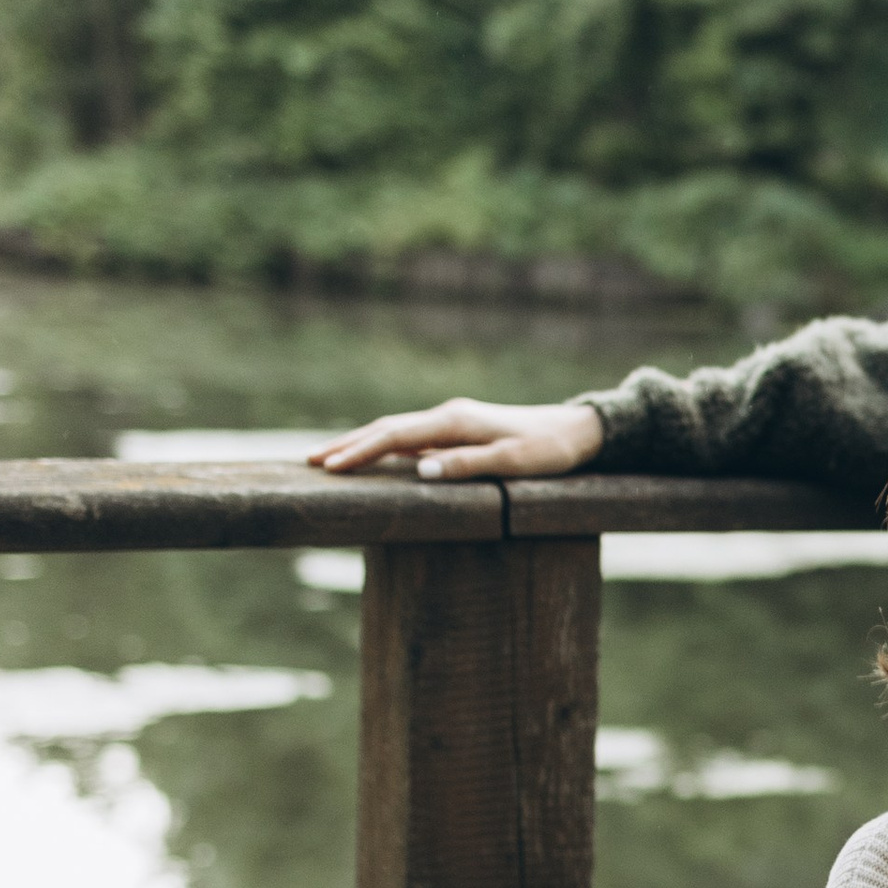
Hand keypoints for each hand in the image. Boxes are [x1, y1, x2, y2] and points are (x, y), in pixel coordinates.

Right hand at [307, 396, 606, 483]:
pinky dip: (384, 447)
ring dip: (362, 444)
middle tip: (310, 463)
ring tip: (329, 460)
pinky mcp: (458, 432)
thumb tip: (422, 470)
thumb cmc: (550, 451)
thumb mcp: (514, 463)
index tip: (329, 467)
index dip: (360, 451)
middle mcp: (448, 416)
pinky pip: (411, 439)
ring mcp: (452, 422)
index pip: (395, 436)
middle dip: (348, 445)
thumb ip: (469, 466)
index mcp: (455, 422)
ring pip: (396, 432)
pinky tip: (372, 459)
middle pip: (386, 429)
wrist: (577, 431)